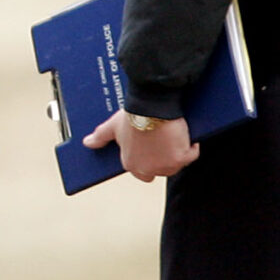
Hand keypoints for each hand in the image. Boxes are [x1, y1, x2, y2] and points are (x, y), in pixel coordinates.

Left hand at [83, 110, 198, 182]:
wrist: (152, 105)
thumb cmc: (133, 115)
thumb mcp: (113, 127)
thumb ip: (100, 136)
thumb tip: (87, 143)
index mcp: (131, 164)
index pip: (142, 174)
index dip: (150, 162)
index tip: (155, 152)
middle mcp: (148, 169)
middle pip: (162, 170)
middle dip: (166, 158)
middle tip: (167, 141)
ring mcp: (165, 165)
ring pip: (177, 165)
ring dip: (179, 153)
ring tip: (175, 136)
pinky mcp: (181, 158)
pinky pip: (191, 155)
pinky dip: (192, 146)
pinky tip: (189, 136)